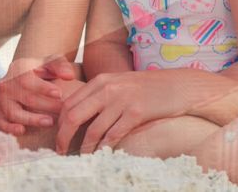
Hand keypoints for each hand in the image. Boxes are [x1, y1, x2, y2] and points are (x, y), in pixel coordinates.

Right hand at [0, 56, 77, 134]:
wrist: (27, 75)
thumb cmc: (43, 69)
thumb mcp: (52, 62)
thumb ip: (61, 66)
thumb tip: (69, 76)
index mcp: (17, 68)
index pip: (28, 80)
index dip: (43, 88)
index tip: (59, 94)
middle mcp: (6, 84)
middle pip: (25, 98)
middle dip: (45, 106)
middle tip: (62, 111)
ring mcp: (2, 100)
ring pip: (14, 113)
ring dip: (32, 119)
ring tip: (50, 122)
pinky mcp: (0, 113)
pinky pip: (2, 123)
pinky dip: (10, 128)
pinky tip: (22, 131)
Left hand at [56, 70, 186, 153]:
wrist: (178, 86)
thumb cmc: (147, 88)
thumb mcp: (119, 84)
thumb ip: (99, 95)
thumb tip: (76, 114)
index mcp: (100, 81)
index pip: (69, 103)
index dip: (59, 123)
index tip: (59, 137)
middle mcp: (107, 89)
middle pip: (73, 116)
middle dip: (63, 137)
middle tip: (61, 151)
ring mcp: (122, 100)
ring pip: (92, 130)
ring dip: (84, 148)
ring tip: (82, 158)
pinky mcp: (136, 113)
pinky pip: (113, 135)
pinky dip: (104, 148)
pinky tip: (101, 155)